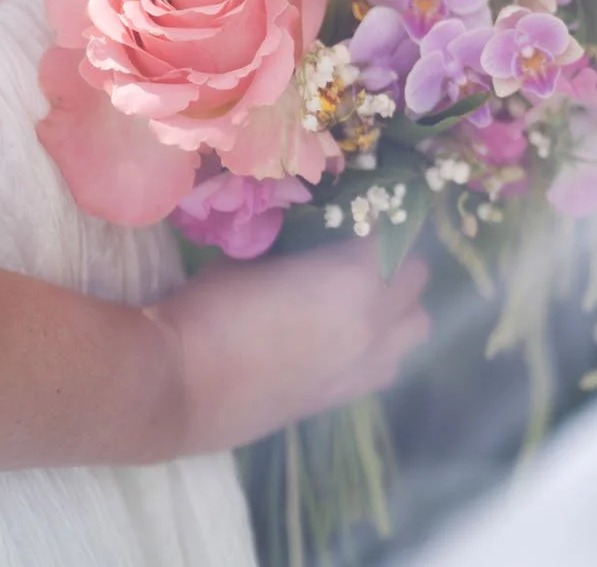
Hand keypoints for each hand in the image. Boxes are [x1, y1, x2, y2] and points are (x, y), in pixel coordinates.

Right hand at [148, 239, 428, 454]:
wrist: (179, 386)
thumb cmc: (211, 308)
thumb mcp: (259, 254)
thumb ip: (303, 242)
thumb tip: (317, 230)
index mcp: (353, 278)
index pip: (397, 229)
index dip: (384, 211)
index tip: (369, 200)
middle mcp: (374, 322)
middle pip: (417, 277)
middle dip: (396, 256)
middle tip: (363, 244)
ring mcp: (365, 365)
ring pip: (415, 325)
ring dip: (398, 304)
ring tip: (363, 293)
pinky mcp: (346, 397)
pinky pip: (389, 362)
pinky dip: (380, 342)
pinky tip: (344, 333)